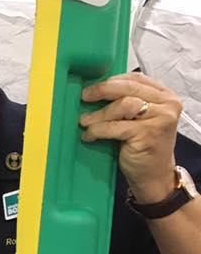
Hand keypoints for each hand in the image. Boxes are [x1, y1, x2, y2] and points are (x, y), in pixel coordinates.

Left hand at [80, 72, 182, 202]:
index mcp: (165, 96)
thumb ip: (126, 100)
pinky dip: (98, 130)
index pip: (135, 78)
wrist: (153, 175)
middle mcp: (168, 104)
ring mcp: (161, 119)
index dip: (111, 80)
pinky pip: (115, 127)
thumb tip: (94, 87)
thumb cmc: (142, 144)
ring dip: (99, 113)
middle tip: (84, 96)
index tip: (92, 87)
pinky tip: (89, 136)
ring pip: (123, 105)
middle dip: (102, 91)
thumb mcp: (138, 117)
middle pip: (128, 88)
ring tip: (84, 121)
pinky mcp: (149, 134)